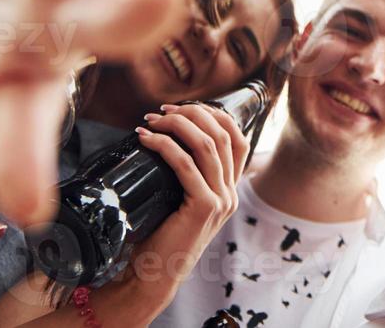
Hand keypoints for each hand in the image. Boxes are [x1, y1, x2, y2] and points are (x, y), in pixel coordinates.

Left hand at [132, 102, 250, 280]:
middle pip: (223, 135)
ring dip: (177, 125)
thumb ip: (185, 175)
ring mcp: (221, 201)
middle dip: (192, 114)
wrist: (153, 276)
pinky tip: (146, 140)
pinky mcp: (204, 208)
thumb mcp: (179, 200)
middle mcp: (231, 194)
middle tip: (162, 111)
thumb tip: (163, 134)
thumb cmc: (159, 236)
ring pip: (207, 145)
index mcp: (229, 190)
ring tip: (151, 121)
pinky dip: (164, 146)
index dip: (214, 115)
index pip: (237, 138)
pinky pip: (186, 165)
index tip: (183, 109)